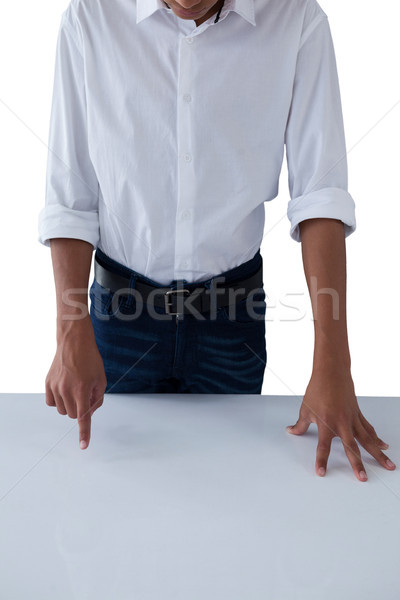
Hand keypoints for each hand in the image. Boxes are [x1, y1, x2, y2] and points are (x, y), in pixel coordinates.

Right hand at [45, 317, 106, 449]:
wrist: (74, 342)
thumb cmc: (90, 359)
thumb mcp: (101, 379)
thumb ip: (98, 398)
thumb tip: (89, 411)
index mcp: (82, 389)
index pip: (83, 417)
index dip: (84, 433)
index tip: (83, 446)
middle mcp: (66, 390)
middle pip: (72, 415)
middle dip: (80, 410)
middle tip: (86, 395)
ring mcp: (55, 387)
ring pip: (62, 410)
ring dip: (70, 405)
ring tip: (76, 389)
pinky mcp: (47, 383)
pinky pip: (52, 403)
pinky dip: (58, 401)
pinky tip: (64, 390)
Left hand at [285, 366, 395, 480]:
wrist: (331, 373)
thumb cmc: (317, 389)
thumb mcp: (305, 408)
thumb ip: (300, 424)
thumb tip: (291, 431)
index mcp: (326, 423)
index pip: (323, 447)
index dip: (321, 460)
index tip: (321, 472)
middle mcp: (341, 423)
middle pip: (351, 447)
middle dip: (357, 464)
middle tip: (363, 478)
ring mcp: (352, 419)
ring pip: (367, 440)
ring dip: (378, 454)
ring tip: (389, 466)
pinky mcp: (358, 414)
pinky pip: (369, 429)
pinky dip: (376, 438)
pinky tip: (384, 447)